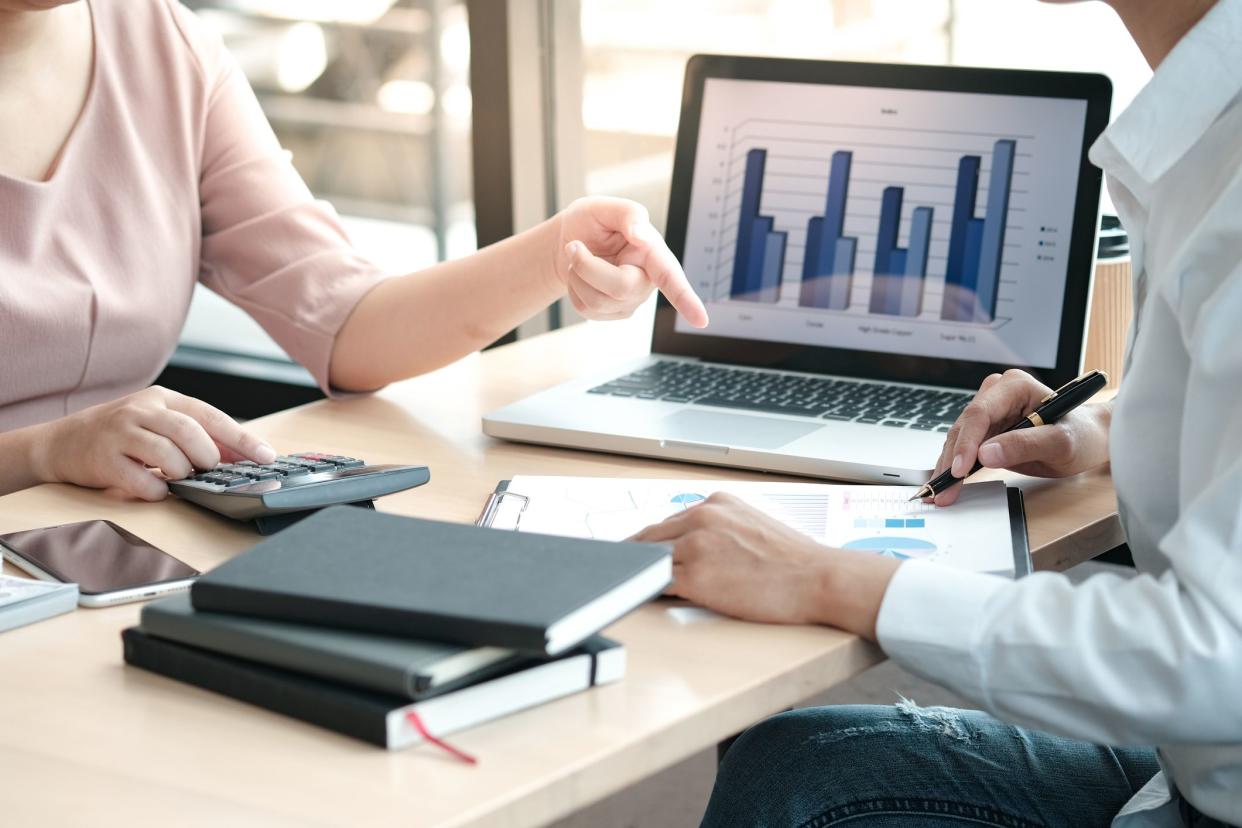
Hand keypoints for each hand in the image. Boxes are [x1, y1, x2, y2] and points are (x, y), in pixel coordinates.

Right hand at [33, 386, 276, 501]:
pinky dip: (156, 489)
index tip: (266, 456)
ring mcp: (120, 433)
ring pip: (167, 454)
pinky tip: (154, 487)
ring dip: (181, 472)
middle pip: (189, 432)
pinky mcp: (103, 459)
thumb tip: (242, 456)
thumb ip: (197, 434)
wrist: (60, 442)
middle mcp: (142, 410)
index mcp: (164, 398)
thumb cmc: (121, 435)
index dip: (242, 439)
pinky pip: (141, 480)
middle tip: (207, 469)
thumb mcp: (159, 423)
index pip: (211, 416)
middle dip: (206, 456)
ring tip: (178, 476)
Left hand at [555, 196, 708, 326]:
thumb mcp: (604, 207)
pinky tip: (581, 276)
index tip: (701, 321)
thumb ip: (627, 214)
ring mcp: (630, 300)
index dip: (687, 300)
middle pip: (620, 287)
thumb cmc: (590, 222)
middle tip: (574, 246)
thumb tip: (641, 236)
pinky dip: (574, 289)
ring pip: (598, 301)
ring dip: (577, 276)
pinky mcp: (612, 313)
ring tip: (578, 258)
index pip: (671, 277)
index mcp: (653, 252)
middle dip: (587, 267)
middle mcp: (646, 280)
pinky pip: (586, 310)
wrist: (568, 242)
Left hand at [630, 493, 899, 636]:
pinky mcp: (695, 577)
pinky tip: (644, 597)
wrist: (818, 578)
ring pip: (650, 560)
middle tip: (624, 570)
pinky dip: (648, 591)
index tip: (637, 551)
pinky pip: (658, 584)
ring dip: (639, 574)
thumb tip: (692, 544)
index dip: (649, 541)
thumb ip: (719, 528)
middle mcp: (702, 517)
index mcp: (716, 503)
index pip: (667, 521)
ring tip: (629, 586)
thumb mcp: (752, 524)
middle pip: (650, 537)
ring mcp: (696, 546)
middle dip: (637, 556)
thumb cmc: (794, 560)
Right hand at [932, 369, 1110, 505]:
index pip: (980, 413)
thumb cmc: (1081, 436)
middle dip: (953, 459)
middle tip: (944, 488)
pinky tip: (949, 484)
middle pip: (964, 427)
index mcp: (1015, 386)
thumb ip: (1025, 445)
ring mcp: (990, 411)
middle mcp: (997, 394)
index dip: (966, 443)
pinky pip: (964, 447)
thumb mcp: (1061, 443)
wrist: (1088, 441)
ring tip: (943, 491)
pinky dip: (957, 466)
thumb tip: (986, 454)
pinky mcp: (986, 430)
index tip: (960, 470)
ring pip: (959, 438)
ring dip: (950, 465)